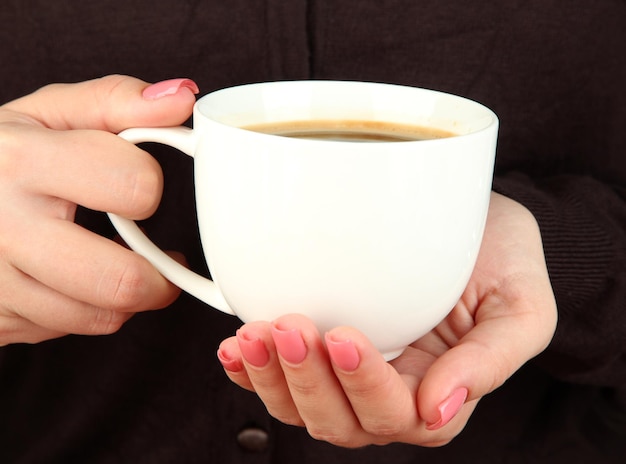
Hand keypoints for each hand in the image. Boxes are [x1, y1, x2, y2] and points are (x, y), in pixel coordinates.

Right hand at [0, 75, 198, 344]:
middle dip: (160, 277)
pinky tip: (82, 281)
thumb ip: (117, 102)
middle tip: (164, 261)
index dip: (150, 186)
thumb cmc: (1, 154)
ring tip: (124, 267)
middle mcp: (2, 227)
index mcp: (20, 161)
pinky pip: (70, 329)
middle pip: (121, 280)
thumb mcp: (47, 113)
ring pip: (102, 316)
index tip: (143, 186)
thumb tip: (182, 96)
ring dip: (130, 297)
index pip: (133, 187)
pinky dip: (91, 310)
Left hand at [217, 192, 557, 446]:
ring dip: (272, 378)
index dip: (364, 385)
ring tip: (252, 335)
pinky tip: (236, 347)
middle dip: (308, 380)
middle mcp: (389, 393)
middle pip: (339, 420)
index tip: (343, 335)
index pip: (395, 414)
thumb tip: (440, 408)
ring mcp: (349, 376)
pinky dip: (251, 373)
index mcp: (438, 394)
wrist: (471, 224)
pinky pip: (279, 381)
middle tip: (289, 327)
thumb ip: (490, 362)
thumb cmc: (501, 260)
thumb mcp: (521, 306)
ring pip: (302, 407)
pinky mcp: (321, 352)